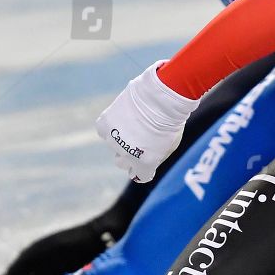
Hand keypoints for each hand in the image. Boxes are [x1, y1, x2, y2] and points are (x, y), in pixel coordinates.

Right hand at [95, 62, 198, 182]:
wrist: (160, 98)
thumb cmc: (170, 120)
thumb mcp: (170, 145)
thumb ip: (156, 157)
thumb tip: (146, 162)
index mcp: (145, 164)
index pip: (140, 176)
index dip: (144, 169)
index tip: (147, 161)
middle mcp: (127, 156)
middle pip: (123, 163)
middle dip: (130, 154)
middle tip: (139, 138)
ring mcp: (114, 141)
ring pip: (114, 145)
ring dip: (121, 137)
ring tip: (134, 121)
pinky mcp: (104, 125)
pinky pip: (104, 131)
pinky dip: (111, 126)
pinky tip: (122, 116)